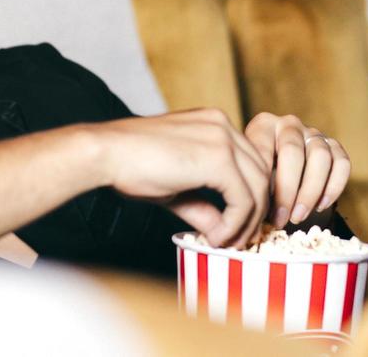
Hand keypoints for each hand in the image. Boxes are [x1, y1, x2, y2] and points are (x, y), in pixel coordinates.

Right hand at [88, 108, 271, 248]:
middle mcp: (223, 124)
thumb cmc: (131, 166)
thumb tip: (221, 232)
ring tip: (226, 243)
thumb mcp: (176, 188)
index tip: (237, 227)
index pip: (251, 162)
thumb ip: (204, 206)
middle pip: (261, 173)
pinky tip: (216, 238)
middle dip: (255, 212)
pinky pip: (243, 198)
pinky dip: (235, 224)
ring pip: (258, 187)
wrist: (106, 153)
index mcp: (214, 124)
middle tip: (239, 241)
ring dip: (246, 222)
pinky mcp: (218, 158)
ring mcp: (222, 138)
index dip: (250, 197)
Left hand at [244, 113, 350, 227]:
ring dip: (311, 191)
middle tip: (281, 217)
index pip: (263, 147)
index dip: (262, 179)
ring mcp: (314, 133)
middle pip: (293, 151)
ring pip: (321, 157)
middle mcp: (290, 124)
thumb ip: (252, 183)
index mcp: (264, 125)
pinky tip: (320, 206)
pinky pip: (342, 163)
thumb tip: (256, 207)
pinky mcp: (334, 146)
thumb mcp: (249, 174)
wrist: (277, 171)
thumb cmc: (258, 174)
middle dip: (287, 189)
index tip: (260, 205)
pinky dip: (334, 187)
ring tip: (299, 216)